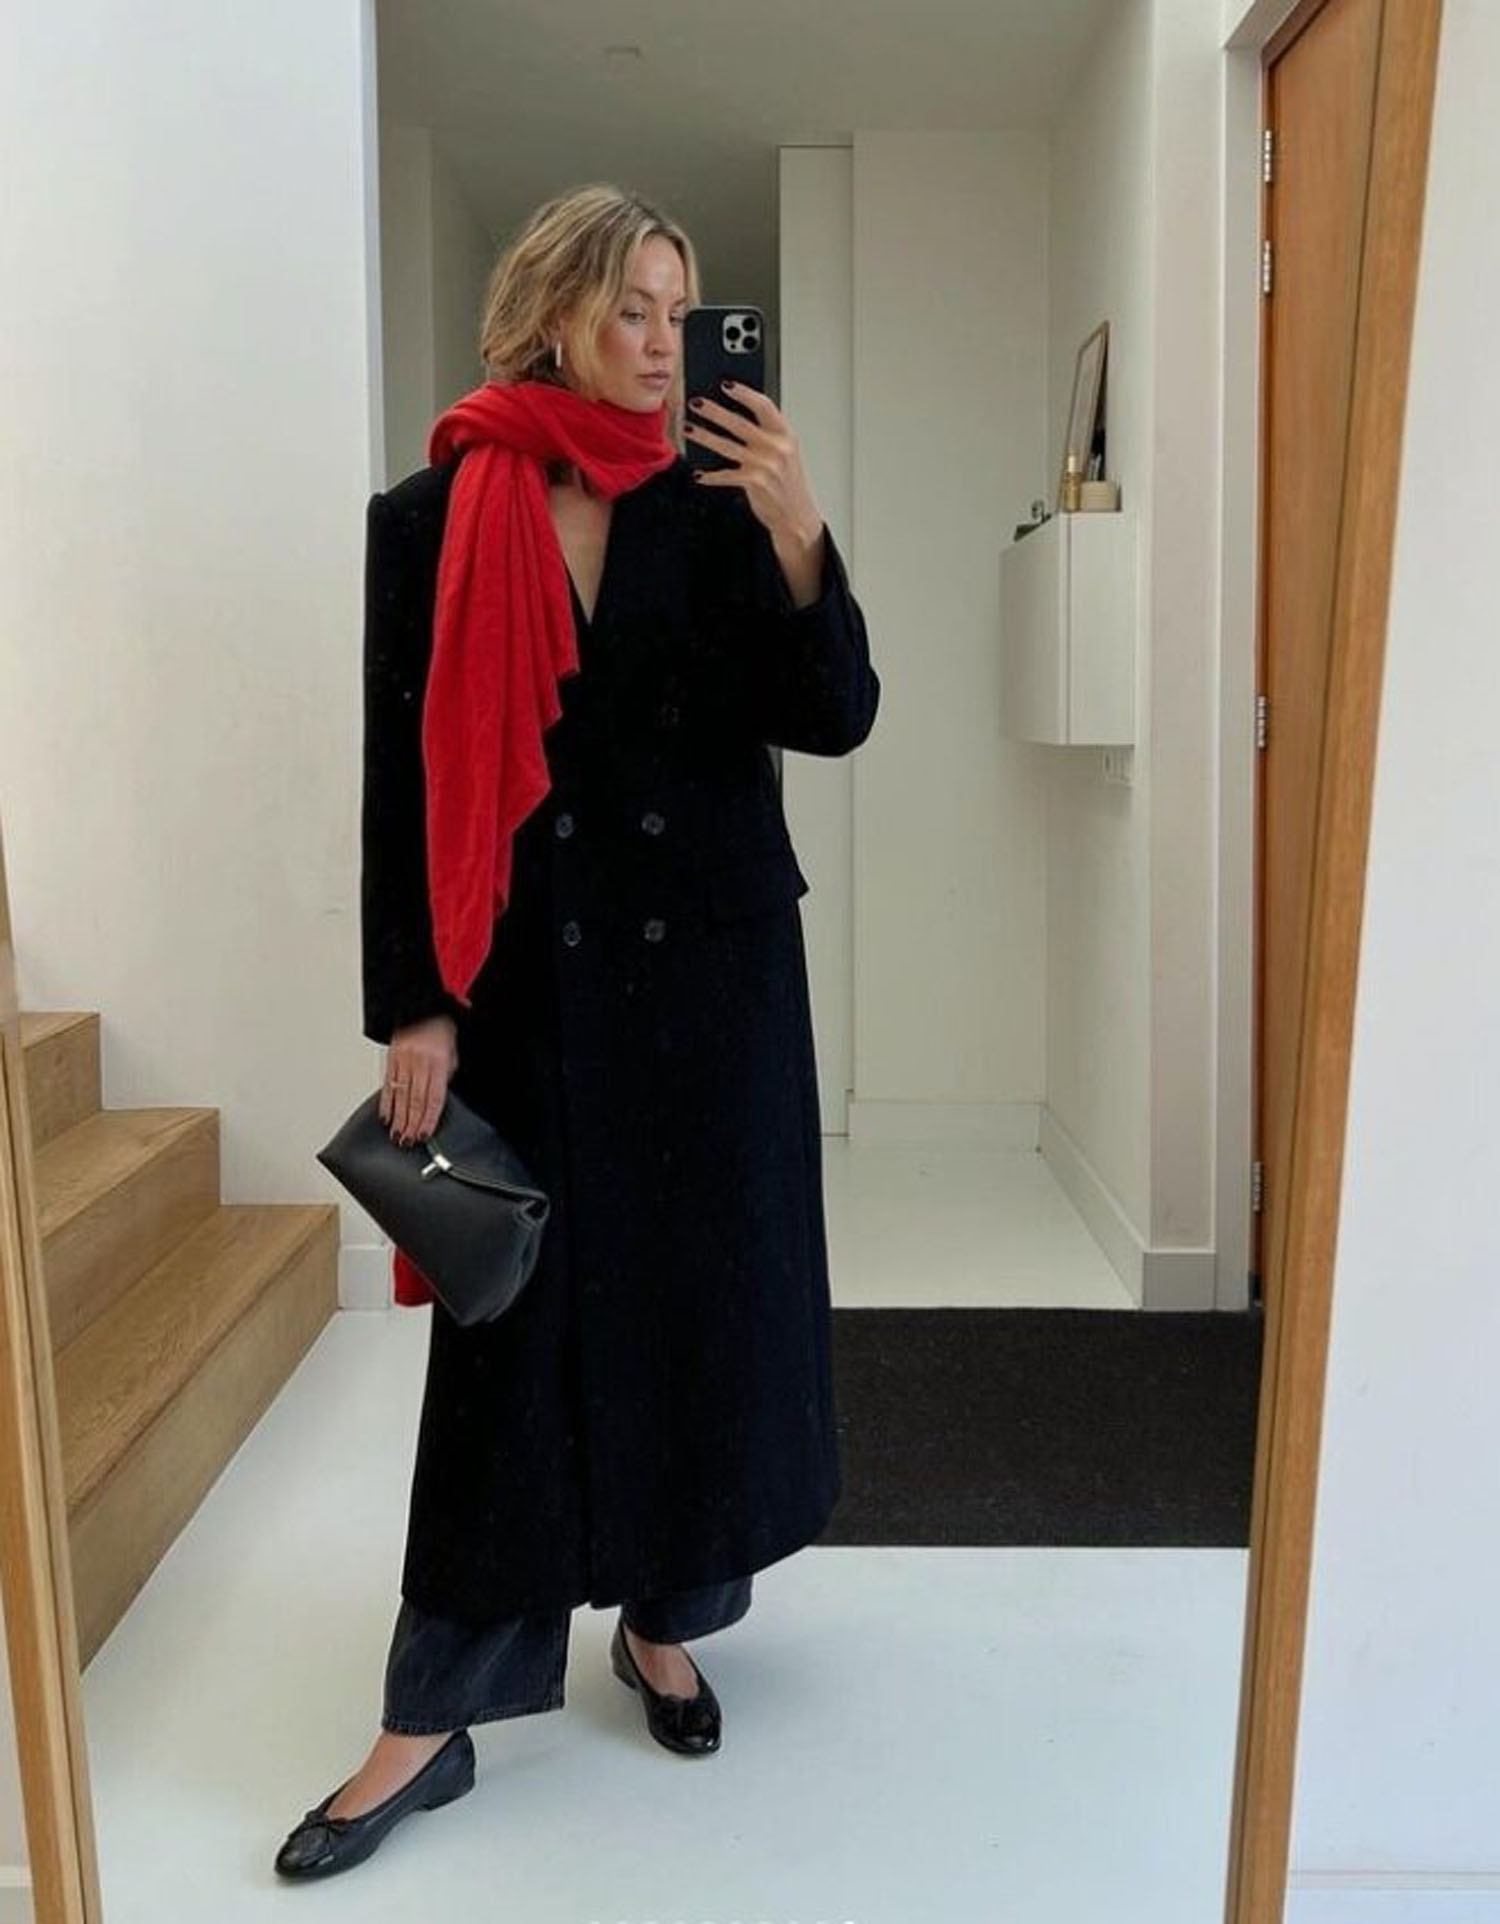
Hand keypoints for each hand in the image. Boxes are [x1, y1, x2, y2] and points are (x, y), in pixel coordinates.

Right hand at [380, 1015, 457, 1146]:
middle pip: (414, 1100)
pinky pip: (387, 1085)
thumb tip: (438, 1099)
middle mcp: (419, 1063)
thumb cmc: (439, 1030)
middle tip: (407, 1142)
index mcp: (437, 1062)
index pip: (433, 1097)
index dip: (428, 1118)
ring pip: (400, 1095)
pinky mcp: (391, 1060)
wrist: (419, 1007)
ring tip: (396, 1135)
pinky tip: (385, 1117)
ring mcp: (403, 1061)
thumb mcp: (452, 1053)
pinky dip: (386, 1103)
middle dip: (410, 1124)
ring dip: (398, 1118)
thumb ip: (445, 1077)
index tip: (424, 1134)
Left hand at [685, 382, 825, 550]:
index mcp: (786, 434)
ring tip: (689, 428)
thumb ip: (767, 434)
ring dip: (704, 436)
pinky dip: (711, 475)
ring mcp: (765, 465)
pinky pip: (725, 475)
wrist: (797, 515)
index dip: (744, 393)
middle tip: (696, 402)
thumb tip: (733, 415)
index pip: (764, 406)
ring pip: (727, 445)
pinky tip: (699, 474)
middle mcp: (777, 447)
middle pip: (739, 423)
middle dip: (714, 411)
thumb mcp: (785, 452)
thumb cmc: (787, 482)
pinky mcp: (755, 483)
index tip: (726, 385)